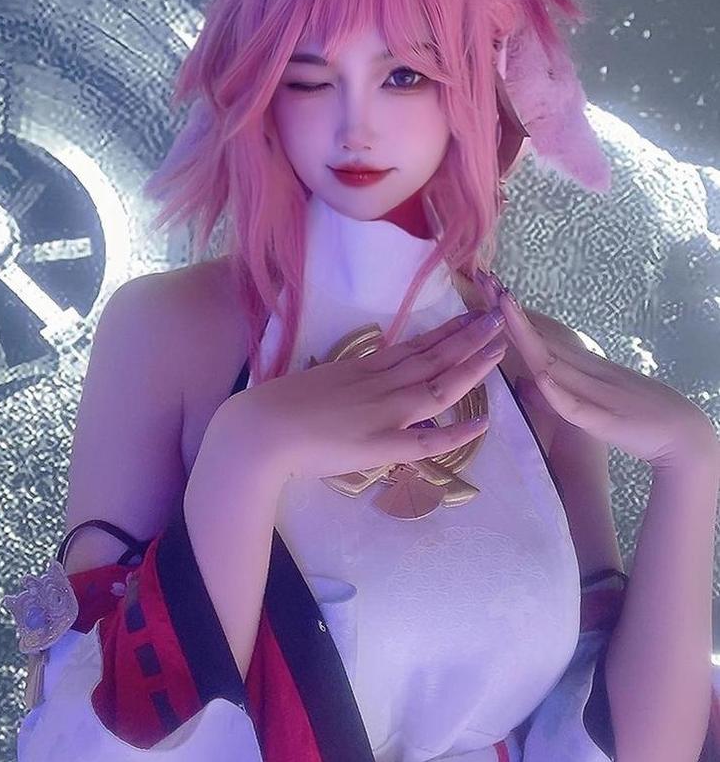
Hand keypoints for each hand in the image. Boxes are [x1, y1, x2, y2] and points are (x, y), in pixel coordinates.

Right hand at [217, 309, 508, 482]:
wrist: (261, 429)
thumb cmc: (279, 408)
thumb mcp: (320, 383)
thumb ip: (346, 383)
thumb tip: (361, 386)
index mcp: (364, 368)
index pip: (414, 346)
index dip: (445, 332)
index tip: (469, 317)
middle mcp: (380, 383)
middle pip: (434, 356)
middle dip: (469, 337)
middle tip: (498, 317)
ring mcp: (384, 411)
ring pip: (438, 385)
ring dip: (471, 367)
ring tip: (499, 349)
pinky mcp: (382, 443)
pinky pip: (427, 439)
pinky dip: (457, 432)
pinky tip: (483, 423)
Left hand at [477, 271, 718, 472]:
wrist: (680, 433)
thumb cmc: (633, 418)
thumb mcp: (588, 402)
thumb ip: (559, 391)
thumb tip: (530, 379)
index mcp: (577, 367)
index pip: (537, 336)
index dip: (510, 314)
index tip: (487, 287)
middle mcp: (584, 370)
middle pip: (538, 337)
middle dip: (508, 310)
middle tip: (484, 277)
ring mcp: (593, 391)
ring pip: (551, 360)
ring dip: (525, 334)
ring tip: (502, 306)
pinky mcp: (604, 419)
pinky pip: (575, 405)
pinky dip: (557, 390)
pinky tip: (542, 374)